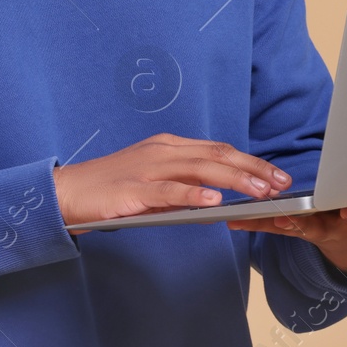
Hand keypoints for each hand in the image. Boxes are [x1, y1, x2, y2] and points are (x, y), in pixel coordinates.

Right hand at [55, 132, 290, 226]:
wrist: (65, 194)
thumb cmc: (110, 190)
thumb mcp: (153, 182)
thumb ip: (184, 187)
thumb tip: (219, 201)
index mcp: (169, 146)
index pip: (219, 149)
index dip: (251, 162)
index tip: (276, 175)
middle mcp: (162, 151)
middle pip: (217, 155)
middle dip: (253, 169)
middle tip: (281, 184)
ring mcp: (147, 168)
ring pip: (200, 168)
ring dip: (234, 180)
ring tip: (260, 191)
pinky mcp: (132, 190)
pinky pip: (168, 191)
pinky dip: (193, 194)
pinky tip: (214, 201)